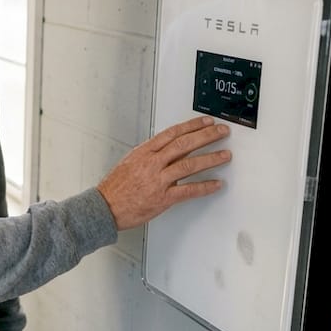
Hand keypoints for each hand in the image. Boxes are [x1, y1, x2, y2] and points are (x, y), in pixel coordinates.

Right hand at [97, 116, 230, 229]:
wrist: (105, 207)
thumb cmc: (115, 187)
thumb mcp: (130, 162)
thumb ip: (150, 155)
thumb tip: (168, 149)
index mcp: (144, 152)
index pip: (173, 133)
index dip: (192, 126)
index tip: (206, 122)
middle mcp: (152, 163)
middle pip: (184, 144)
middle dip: (207, 136)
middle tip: (222, 132)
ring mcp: (158, 180)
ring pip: (189, 165)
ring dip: (211, 159)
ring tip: (225, 155)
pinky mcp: (163, 198)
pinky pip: (188, 190)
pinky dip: (205, 186)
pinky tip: (216, 184)